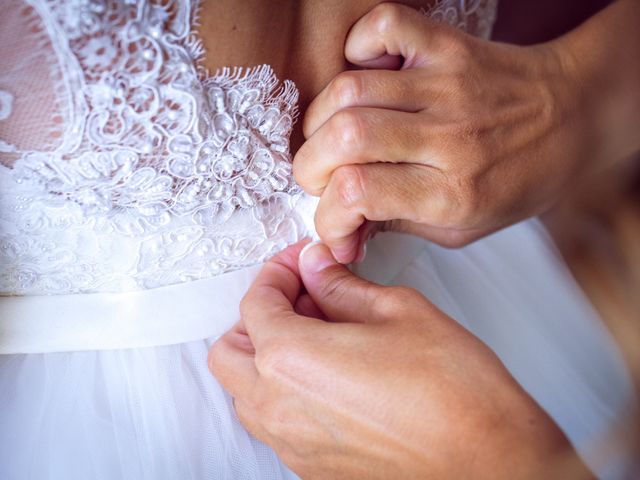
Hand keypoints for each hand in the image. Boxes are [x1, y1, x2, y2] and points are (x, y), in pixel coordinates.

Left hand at [209, 241, 590, 478]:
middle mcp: (278, 407)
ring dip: (266, 355)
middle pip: (229, 351)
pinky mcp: (312, 467)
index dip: (277, 272)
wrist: (490, 462)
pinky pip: (274, 422)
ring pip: (245, 390)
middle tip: (302, 295)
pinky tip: (329, 374)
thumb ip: (341, 286)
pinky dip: (284, 391)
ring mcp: (292, 444)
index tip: (300, 263)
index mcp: (290, 359)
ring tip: (317, 333)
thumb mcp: (397, 310)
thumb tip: (315, 268)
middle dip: (258, 315)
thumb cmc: (454, 391)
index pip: (256, 302)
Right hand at [293, 2, 639, 262]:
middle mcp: (449, 137)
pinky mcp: (448, 46)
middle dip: (310, 167)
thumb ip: (394, 227)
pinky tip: (363, 77)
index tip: (330, 222)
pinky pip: (383, 27)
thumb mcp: (461, 230)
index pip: (358, 195)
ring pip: (350, 90)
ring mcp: (447, 85)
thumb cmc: (518, 180)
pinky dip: (357, 46)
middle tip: (318, 178)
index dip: (325, 216)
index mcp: (454, 193)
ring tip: (330, 138)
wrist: (574, 118)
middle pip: (345, 138)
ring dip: (320, 121)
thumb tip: (339, 233)